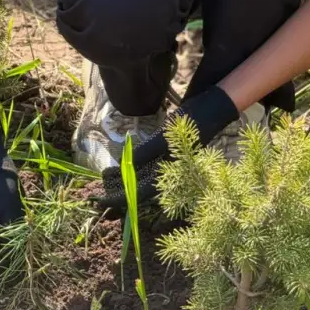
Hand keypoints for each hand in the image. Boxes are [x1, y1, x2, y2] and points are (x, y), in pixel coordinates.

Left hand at [98, 85, 238, 211]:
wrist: (211, 109)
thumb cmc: (190, 123)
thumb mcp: (165, 136)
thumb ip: (146, 151)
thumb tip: (124, 165)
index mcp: (168, 173)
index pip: (137, 192)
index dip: (118, 197)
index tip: (100, 200)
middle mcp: (167, 173)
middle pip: (137, 189)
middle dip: (118, 189)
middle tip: (98, 188)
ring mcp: (167, 164)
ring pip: (141, 179)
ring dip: (124, 179)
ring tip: (106, 175)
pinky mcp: (167, 155)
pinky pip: (146, 168)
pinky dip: (133, 168)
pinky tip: (123, 165)